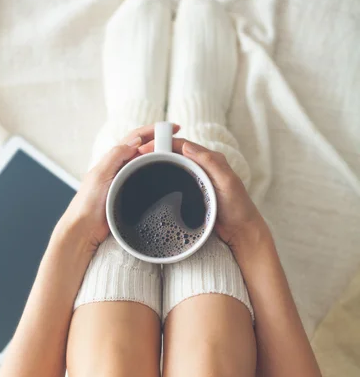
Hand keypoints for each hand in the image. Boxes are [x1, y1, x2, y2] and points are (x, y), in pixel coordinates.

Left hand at [58, 124, 179, 252]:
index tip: (172, 128)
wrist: (85, 230)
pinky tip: (167, 178)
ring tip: (178, 157)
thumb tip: (136, 141)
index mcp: (112, 159)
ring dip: (161, 159)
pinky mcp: (131, 198)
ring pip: (147, 165)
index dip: (153, 130)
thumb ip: (115, 156)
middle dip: (162, 142)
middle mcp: (120, 168)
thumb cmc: (87, 204)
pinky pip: (147, 182)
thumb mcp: (99, 175)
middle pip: (144, 149)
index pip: (136, 138)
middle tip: (180, 143)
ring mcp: (126, 183)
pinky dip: (157, 176)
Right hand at [139, 137, 267, 250]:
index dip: (162, 143)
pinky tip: (152, 188)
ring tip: (139, 170)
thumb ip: (210, 162)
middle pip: (175, 155)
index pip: (182, 145)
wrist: (241, 232)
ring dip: (158, 167)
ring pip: (173, 169)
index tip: (144, 149)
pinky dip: (163, 182)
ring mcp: (197, 182)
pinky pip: (175, 184)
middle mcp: (203, 168)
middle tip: (136, 159)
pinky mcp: (192, 196)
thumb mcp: (227, 182)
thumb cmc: (238, 208)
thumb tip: (186, 146)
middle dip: (155, 153)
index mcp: (210, 160)